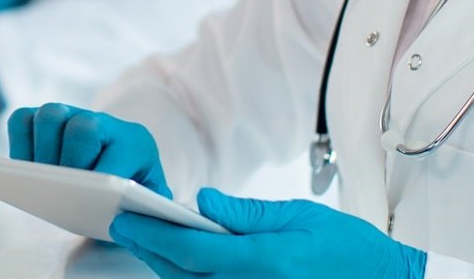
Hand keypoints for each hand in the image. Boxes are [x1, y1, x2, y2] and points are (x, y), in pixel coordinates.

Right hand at [7, 102, 169, 198]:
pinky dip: (18, 144)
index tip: (93, 197)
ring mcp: (70, 116)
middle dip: (69, 163)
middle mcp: (101, 121)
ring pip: (49, 115)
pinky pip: (21, 119)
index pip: (118, 148)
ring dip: (41, 152)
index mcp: (134, 142)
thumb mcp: (150, 202)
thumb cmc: (132, 189)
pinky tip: (27, 172)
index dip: (103, 175)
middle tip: (65, 192)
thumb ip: (146, 212)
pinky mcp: (42, 120)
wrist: (121, 166)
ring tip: (43, 183)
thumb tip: (125, 221)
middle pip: (81, 126)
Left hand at [111, 190, 426, 278]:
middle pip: (184, 275)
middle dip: (151, 250)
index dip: (154, 234)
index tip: (128, 219)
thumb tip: (202, 201)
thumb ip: (247, 214)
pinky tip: (181, 266)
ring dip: (167, 268)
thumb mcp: (299, 216)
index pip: (194, 249)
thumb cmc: (347, 248)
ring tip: (148, 243)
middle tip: (126, 227)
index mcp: (265, 261)